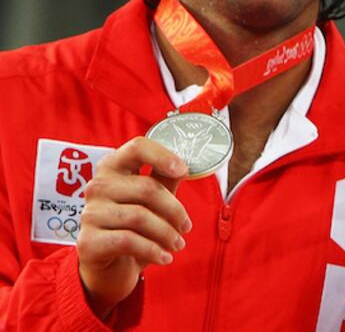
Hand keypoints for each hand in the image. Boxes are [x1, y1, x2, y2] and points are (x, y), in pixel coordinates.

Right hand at [76, 137, 190, 315]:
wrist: (109, 265)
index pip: (137, 147)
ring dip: (167, 233)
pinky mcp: (88, 241)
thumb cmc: (134, 225)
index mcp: (113, 168)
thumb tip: (186, 165)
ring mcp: (89, 213)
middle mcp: (97, 186)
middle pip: (147, 188)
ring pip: (139, 217)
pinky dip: (153, 250)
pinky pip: (128, 241)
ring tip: (178, 244)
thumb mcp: (152, 199)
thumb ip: (164, 179)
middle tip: (186, 227)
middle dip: (175, 210)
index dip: (162, 155)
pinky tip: (165, 257)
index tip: (184, 170)